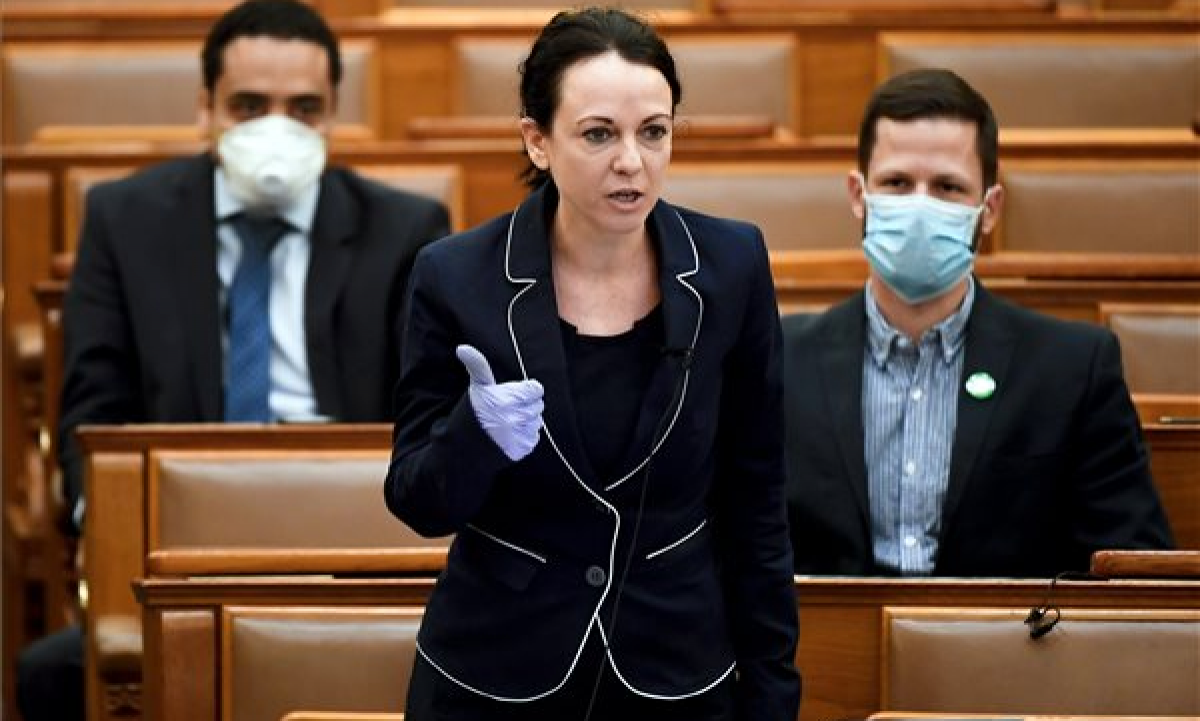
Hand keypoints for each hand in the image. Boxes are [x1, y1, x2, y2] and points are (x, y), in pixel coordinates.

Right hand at [456, 345, 543, 460]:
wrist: (464, 446)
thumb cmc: (473, 410)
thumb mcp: (477, 387)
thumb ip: (477, 365)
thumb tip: (462, 348)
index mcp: (506, 400)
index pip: (536, 389)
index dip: (527, 390)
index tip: (514, 393)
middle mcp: (514, 418)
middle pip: (539, 405)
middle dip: (526, 404)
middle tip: (509, 408)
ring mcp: (518, 435)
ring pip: (538, 421)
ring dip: (527, 420)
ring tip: (508, 421)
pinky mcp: (521, 449)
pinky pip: (534, 437)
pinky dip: (525, 435)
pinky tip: (510, 434)